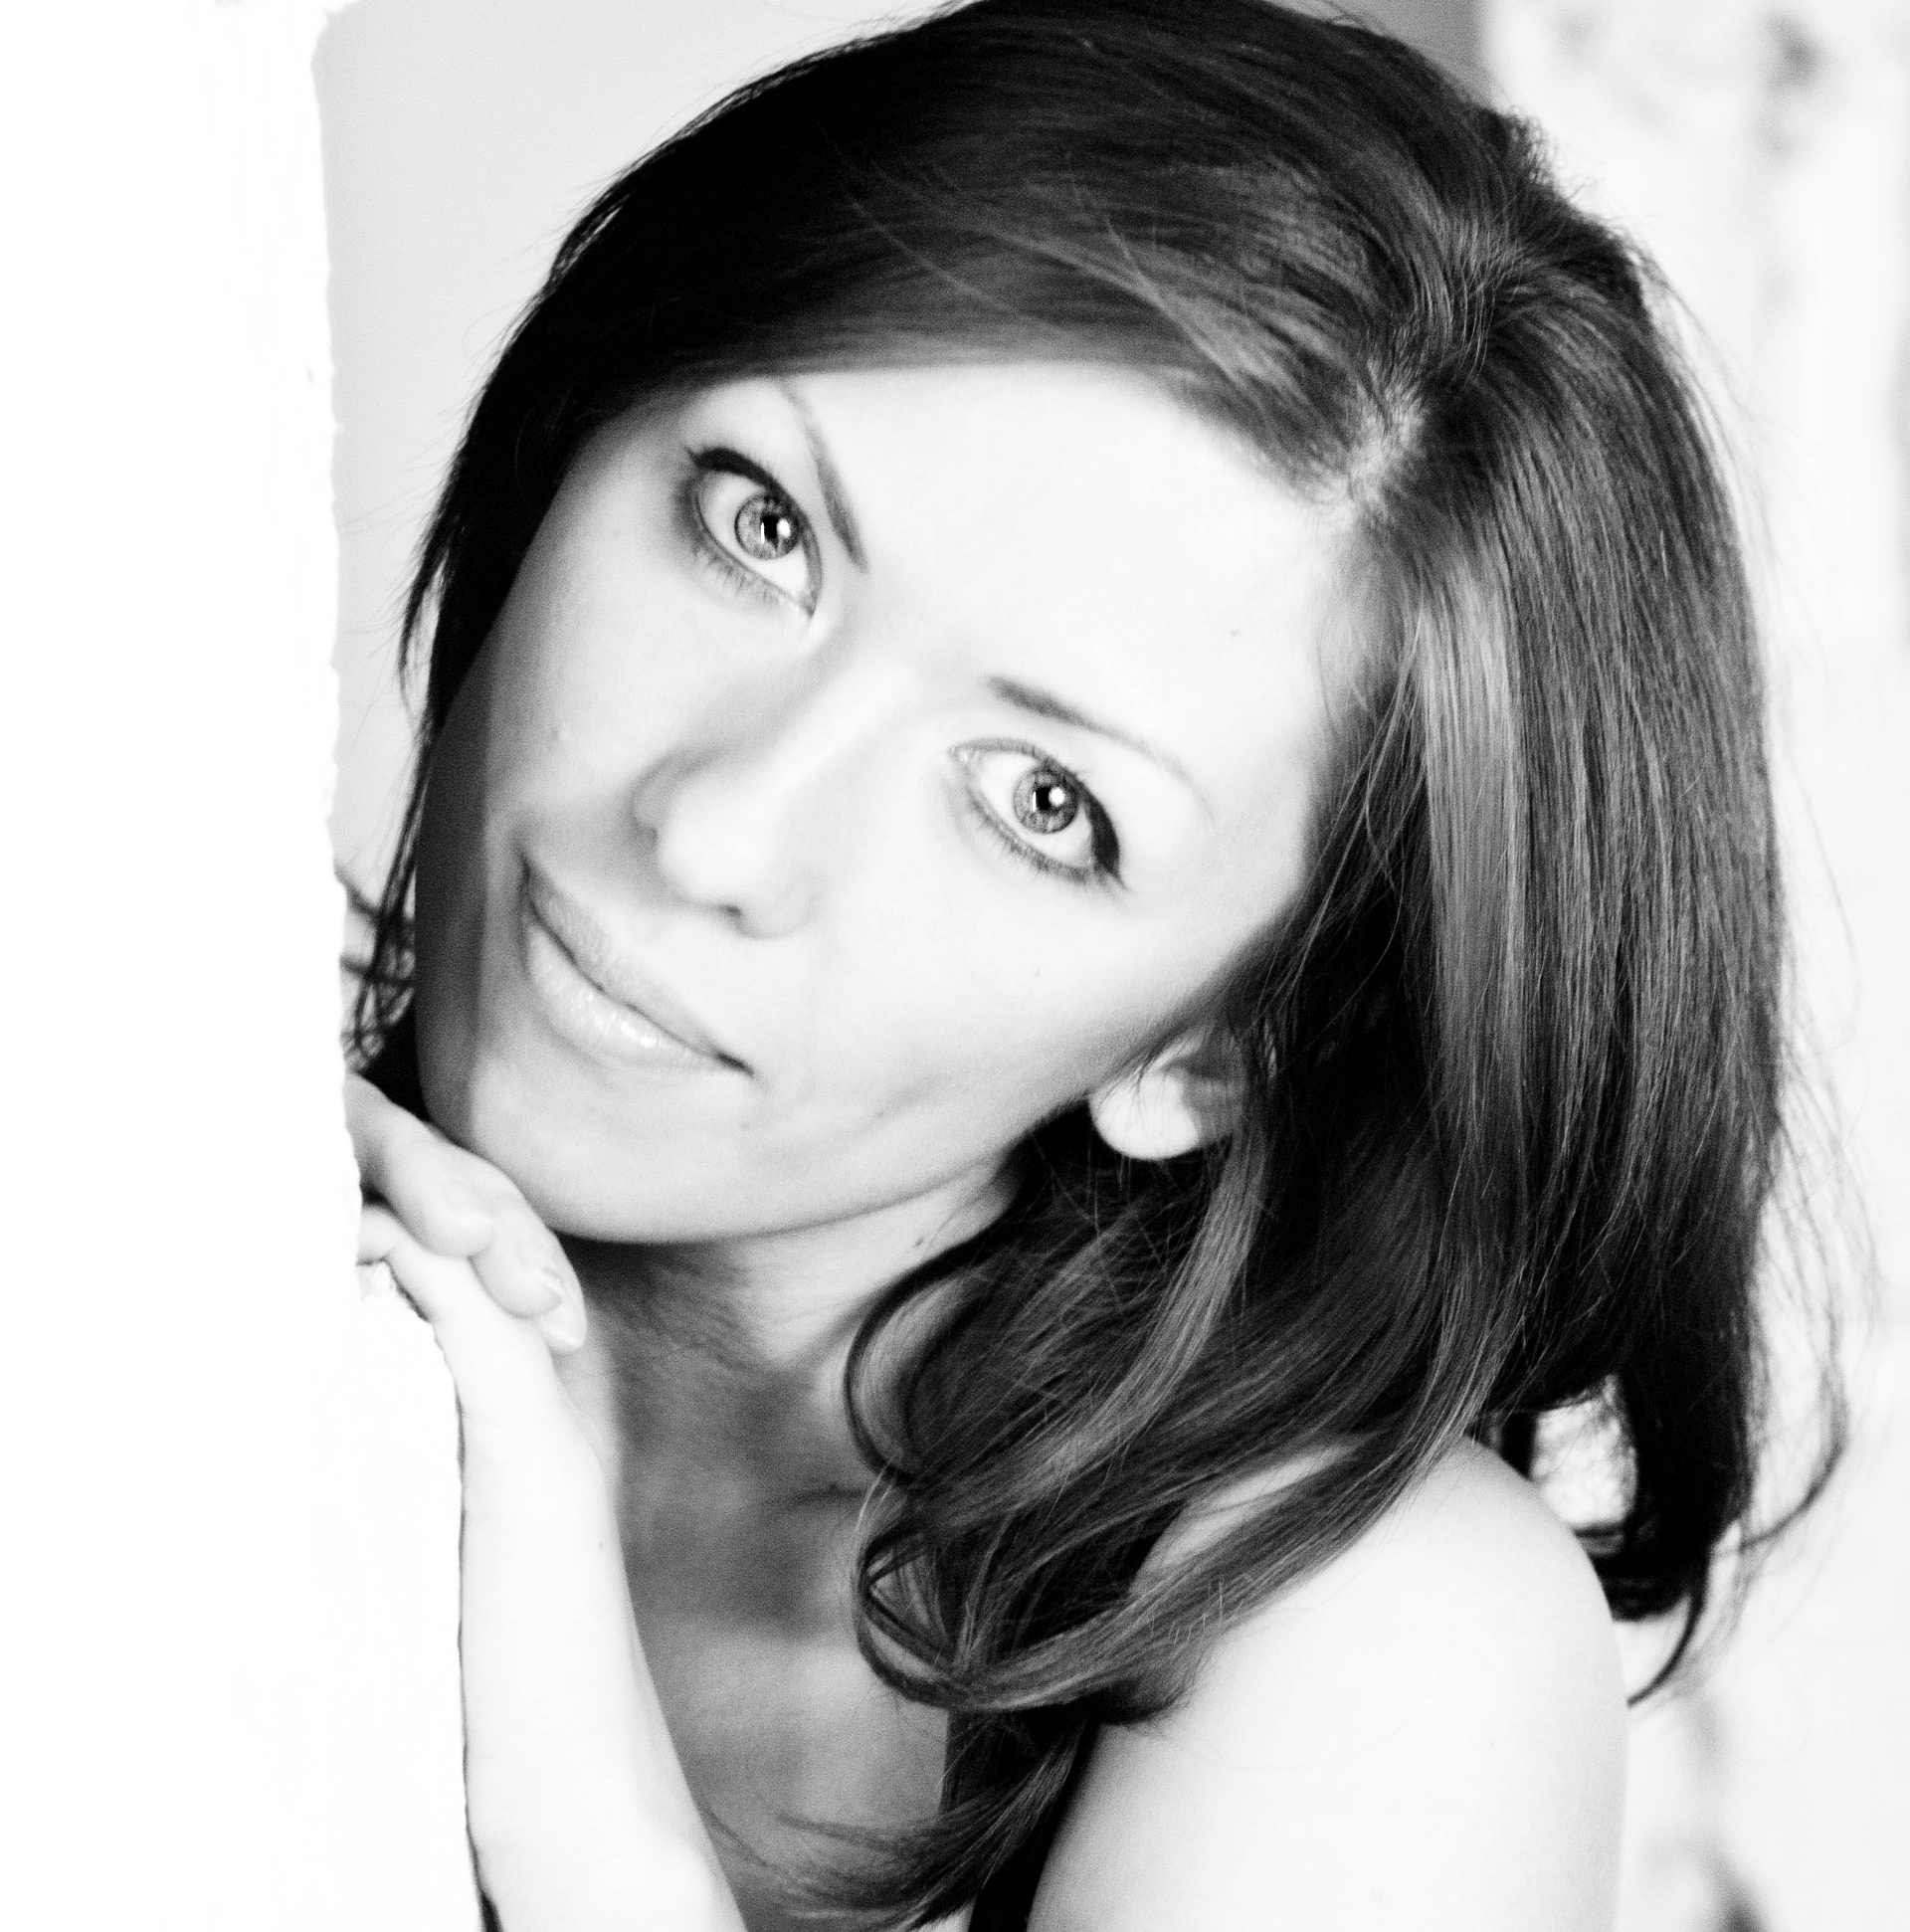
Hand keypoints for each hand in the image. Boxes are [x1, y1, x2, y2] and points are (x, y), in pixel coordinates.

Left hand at [347, 1078, 738, 1929]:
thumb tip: (361, 1330)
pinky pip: (474, 1305)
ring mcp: (554, 1393)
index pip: (484, 1223)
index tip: (334, 1128)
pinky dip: (413, 1251)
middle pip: (490, 1197)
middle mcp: (561, 1359)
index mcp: (544, 1365)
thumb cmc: (509, 1647)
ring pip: (490, 1226)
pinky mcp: (532, 1440)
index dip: (415, 1163)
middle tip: (320, 1088)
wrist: (577, 1764)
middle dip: (404, 1137)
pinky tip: (348, 1238)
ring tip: (326, 1129)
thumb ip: (428, 1406)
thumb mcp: (455, 1498)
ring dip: (408, 1171)